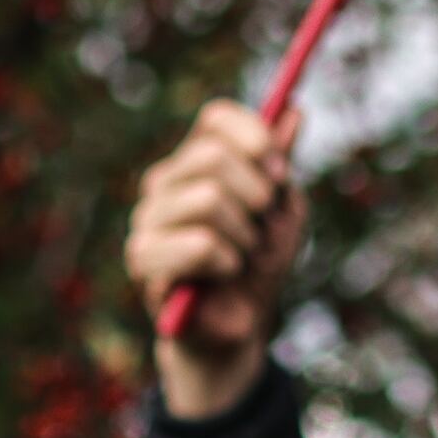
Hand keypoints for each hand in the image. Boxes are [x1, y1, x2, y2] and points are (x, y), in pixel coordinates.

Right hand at [126, 96, 305, 421]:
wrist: (241, 326)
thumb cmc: (260, 266)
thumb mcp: (283, 212)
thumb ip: (281, 164)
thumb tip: (294, 110)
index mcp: (197, 161)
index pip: (214, 120)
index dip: (253, 136)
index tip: (280, 171)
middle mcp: (165, 182)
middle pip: (212, 156)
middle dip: (256, 195)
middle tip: (262, 227)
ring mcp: (148, 217)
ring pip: (208, 199)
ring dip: (244, 235)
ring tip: (241, 257)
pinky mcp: (142, 256)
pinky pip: (199, 244)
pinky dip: (227, 263)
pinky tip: (222, 277)